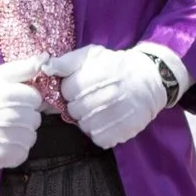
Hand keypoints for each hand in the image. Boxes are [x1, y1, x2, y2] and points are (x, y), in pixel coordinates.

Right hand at [0, 57, 45, 169]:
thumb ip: (21, 68)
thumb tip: (45, 59)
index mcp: (14, 95)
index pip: (36, 99)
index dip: (25, 100)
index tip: (11, 102)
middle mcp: (17, 117)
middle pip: (36, 118)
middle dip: (24, 117)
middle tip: (4, 116)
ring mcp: (15, 138)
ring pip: (31, 135)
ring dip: (21, 134)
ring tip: (2, 130)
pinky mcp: (11, 156)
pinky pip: (24, 151)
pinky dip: (15, 149)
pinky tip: (1, 143)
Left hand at [46, 45, 168, 149]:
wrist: (150, 80)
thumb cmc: (116, 66)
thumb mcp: (92, 56)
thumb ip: (67, 61)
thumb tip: (45, 68)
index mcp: (97, 75)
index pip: (67, 91)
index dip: (71, 89)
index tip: (82, 86)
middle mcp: (107, 96)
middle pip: (74, 110)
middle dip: (78, 105)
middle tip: (90, 98)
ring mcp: (116, 115)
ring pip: (84, 127)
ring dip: (88, 120)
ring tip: (99, 109)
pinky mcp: (123, 131)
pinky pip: (99, 139)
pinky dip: (100, 132)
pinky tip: (107, 121)